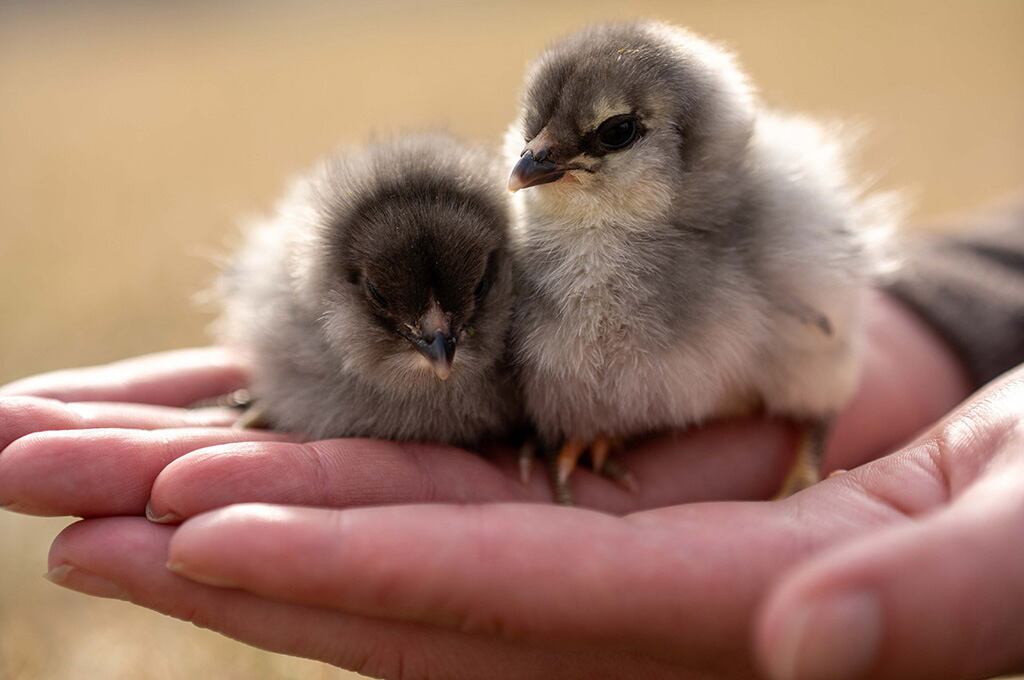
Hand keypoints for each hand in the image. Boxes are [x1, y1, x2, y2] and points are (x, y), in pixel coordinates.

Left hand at [35, 365, 1023, 679]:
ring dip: (259, 475)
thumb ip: (937, 602)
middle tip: (57, 488)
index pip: (510, 598)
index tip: (191, 518)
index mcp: (727, 619)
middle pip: (405, 573)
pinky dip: (351, 442)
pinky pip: (458, 466)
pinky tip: (249, 419)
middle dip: (232, 532)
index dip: (353, 564)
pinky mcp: (609, 478)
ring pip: (407, 515)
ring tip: (105, 453)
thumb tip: (806, 642)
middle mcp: (635, 599)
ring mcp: (611, 533)